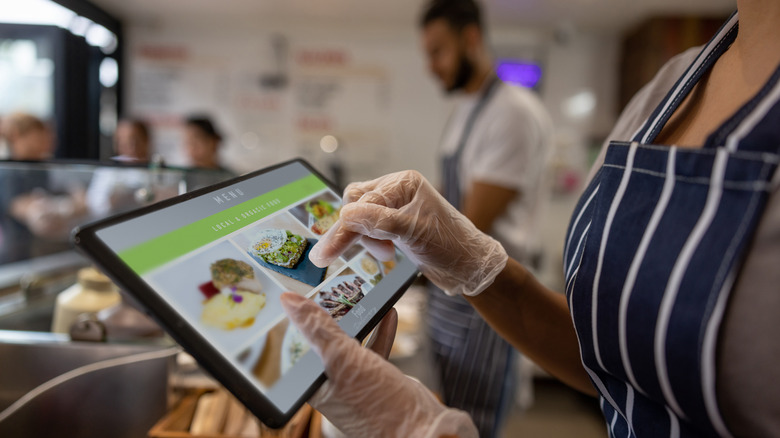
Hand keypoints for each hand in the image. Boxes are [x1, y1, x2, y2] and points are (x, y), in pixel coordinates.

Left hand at [280, 293, 476, 437]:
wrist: (422, 430)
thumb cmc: (378, 404)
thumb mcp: (342, 358)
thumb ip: (317, 328)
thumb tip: (288, 301)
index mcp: (312, 384)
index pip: (298, 344)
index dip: (301, 318)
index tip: (305, 292)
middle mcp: (330, 382)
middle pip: (326, 340)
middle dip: (333, 315)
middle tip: (338, 288)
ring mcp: (356, 380)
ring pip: (353, 341)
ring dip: (361, 319)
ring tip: (365, 297)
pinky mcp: (378, 378)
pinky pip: (374, 348)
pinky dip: (381, 331)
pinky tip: (389, 314)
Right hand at [309, 170, 507, 295]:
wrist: (469, 266)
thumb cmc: (449, 244)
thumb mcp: (411, 232)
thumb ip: (377, 222)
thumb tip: (345, 216)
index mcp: (402, 183)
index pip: (360, 201)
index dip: (345, 228)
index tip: (325, 254)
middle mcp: (397, 191)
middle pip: (356, 205)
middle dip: (355, 231)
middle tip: (343, 256)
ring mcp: (396, 208)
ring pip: (360, 218)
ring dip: (364, 238)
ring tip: (385, 255)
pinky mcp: (395, 226)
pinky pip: (369, 229)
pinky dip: (370, 242)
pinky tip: (385, 253)